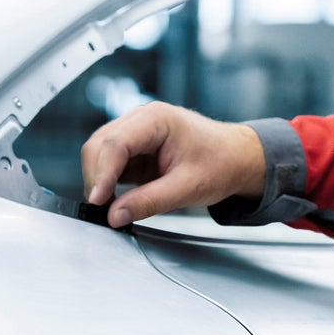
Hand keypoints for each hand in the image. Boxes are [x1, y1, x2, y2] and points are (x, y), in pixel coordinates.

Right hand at [80, 102, 265, 227]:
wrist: (237, 159)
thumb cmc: (221, 163)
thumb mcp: (187, 188)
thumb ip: (149, 202)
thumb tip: (116, 215)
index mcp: (157, 119)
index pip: (116, 143)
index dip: (102, 173)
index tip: (98, 199)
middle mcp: (142, 120)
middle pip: (100, 145)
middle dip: (96, 177)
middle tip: (102, 208)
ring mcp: (137, 133)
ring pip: (101, 153)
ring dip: (100, 179)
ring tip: (109, 205)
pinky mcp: (136, 149)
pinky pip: (112, 163)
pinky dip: (108, 181)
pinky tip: (115, 198)